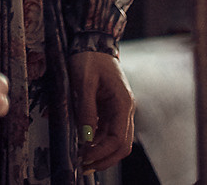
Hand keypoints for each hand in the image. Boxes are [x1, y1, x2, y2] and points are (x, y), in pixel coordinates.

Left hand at [69, 51, 134, 171]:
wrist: (92, 41)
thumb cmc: (89, 58)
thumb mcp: (84, 82)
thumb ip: (87, 110)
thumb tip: (86, 138)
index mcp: (123, 102)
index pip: (119, 139)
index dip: (103, 153)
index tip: (85, 158)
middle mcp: (125, 109)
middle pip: (122, 145)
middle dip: (105, 158)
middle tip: (84, 166)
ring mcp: (119, 109)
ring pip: (115, 140)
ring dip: (101, 152)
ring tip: (81, 158)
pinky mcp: (111, 108)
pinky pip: (107, 131)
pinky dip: (98, 141)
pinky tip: (84, 144)